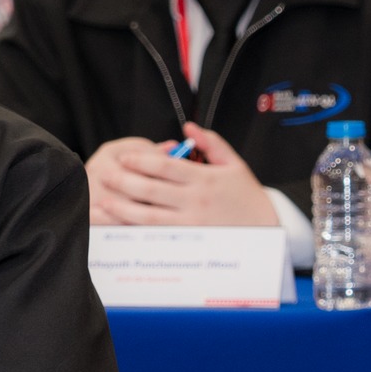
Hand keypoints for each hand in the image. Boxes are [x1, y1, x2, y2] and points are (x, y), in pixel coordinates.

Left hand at [86, 124, 279, 227]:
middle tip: (104, 174)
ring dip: (122, 209)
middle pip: (151, 190)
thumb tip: (187, 128)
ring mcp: (189, 225)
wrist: (267, 232)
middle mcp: (194, 201)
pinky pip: (157, 237)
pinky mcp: (187, 243)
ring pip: (148, 216)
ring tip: (103, 202)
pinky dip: (135, 233)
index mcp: (203, 178)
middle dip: (124, 181)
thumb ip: (211, 143)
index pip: (165, 166)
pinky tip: (120, 229)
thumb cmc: (248, 196)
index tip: (123, 157)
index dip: (141, 160)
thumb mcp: (234, 164)